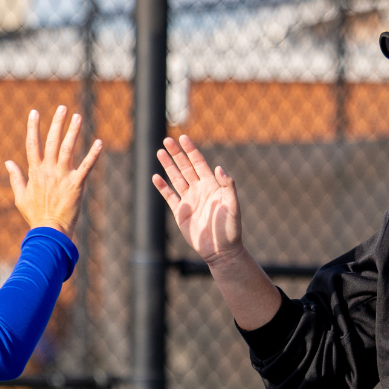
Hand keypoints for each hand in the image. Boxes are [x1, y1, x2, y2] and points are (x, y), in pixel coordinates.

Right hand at [5, 105, 102, 237]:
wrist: (50, 231)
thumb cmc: (35, 216)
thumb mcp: (20, 197)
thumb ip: (15, 177)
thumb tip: (8, 162)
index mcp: (35, 171)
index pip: (32, 144)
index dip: (33, 127)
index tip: (35, 112)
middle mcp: (48, 170)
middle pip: (51, 141)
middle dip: (57, 123)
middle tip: (62, 108)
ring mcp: (62, 176)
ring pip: (68, 148)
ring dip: (73, 131)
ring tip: (78, 117)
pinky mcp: (76, 184)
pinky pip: (86, 166)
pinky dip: (93, 154)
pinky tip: (99, 142)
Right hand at [152, 135, 242, 264]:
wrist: (221, 250)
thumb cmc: (230, 228)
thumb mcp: (233, 205)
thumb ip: (228, 186)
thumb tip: (219, 168)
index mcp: (212, 185)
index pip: (199, 163)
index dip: (191, 150)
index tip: (183, 138)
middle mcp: (200, 190)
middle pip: (185, 167)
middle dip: (176, 154)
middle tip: (166, 140)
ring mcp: (189, 201)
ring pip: (176, 178)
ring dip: (168, 166)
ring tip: (159, 152)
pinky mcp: (181, 213)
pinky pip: (170, 197)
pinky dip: (162, 187)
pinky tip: (155, 177)